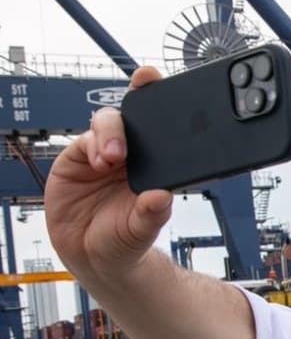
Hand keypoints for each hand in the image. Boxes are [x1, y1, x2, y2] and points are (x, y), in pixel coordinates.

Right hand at [45, 67, 172, 282]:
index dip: (163, 101)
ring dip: (112, 133)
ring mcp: (104, 153)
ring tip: (113, 157)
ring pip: (108, 122)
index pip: (164, 127)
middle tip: (138, 107)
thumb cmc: (124, 237)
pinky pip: (84, 141)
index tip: (163, 84)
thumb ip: (151, 214)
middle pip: (133, 114)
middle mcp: (133, 153)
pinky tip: (99, 162)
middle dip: (135, 101)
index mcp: (157, 162)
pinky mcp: (78, 158)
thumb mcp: (142, 230)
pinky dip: (93, 146)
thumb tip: (162, 197)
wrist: (91, 254)